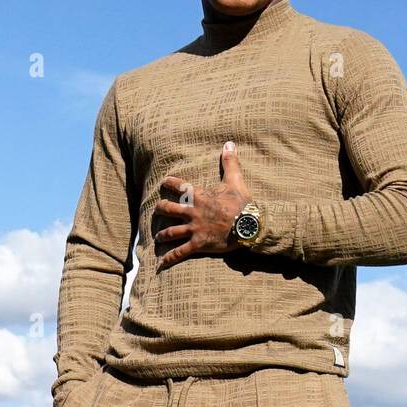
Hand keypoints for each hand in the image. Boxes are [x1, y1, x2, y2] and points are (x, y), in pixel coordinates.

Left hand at [154, 141, 251, 268]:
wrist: (248, 225)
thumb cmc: (242, 203)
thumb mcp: (235, 180)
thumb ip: (230, 162)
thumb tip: (229, 143)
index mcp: (199, 196)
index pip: (179, 186)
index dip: (169, 183)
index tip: (164, 182)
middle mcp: (192, 212)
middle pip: (168, 209)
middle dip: (161, 208)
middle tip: (157, 209)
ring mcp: (194, 229)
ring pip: (171, 232)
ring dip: (163, 234)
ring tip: (158, 236)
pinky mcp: (198, 244)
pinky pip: (180, 252)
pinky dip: (170, 258)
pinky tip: (161, 263)